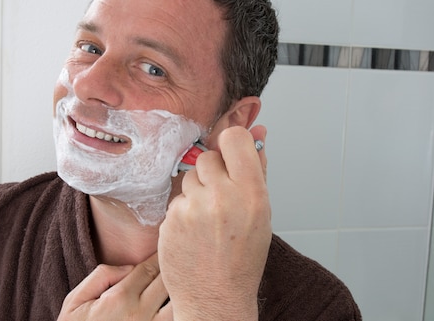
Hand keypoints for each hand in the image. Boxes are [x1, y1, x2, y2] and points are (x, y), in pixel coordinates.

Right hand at [57, 253, 172, 319]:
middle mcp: (140, 314)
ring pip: (180, 303)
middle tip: (183, 258)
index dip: (161, 255)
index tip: (168, 246)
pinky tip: (180, 304)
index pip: (150, 269)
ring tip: (185, 281)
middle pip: (169, 282)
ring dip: (182, 291)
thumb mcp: (75, 302)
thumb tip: (129, 267)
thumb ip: (101, 276)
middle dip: (174, 268)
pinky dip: (181, 311)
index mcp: (120, 299)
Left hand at [158, 125, 271, 320]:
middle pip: (208, 157)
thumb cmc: (242, 258)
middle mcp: (222, 197)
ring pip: (190, 177)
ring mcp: (194, 208)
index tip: (231, 156)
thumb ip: (258, 169)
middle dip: (214, 173)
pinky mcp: (171, 220)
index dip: (231, 144)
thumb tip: (258, 133)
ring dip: (197, 192)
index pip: (233, 138)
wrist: (216, 299)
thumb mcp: (262, 213)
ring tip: (208, 220)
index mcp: (252, 193)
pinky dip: (183, 211)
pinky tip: (193, 232)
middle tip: (220, 199)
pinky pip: (176, 199)